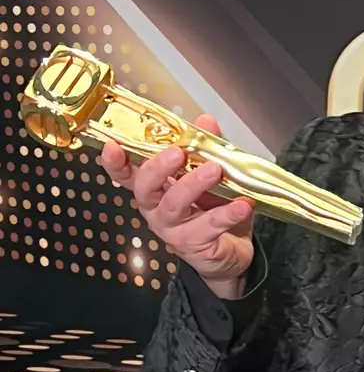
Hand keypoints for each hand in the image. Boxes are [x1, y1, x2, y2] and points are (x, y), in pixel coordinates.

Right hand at [99, 113, 254, 298]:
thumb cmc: (214, 210)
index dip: (115, 162)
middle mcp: (157, 209)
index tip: (112, 145)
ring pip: (174, 206)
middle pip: (146, 188)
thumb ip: (206, 148)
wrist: (234, 251)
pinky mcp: (195, 246)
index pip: (127, 174)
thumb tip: (205, 120)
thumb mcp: (211, 175)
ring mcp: (173, 230)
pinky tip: (242, 205)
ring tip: (215, 170)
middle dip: (158, 168)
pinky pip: (209, 227)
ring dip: (193, 185)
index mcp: (155, 189)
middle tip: (177, 152)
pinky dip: (227, 214)